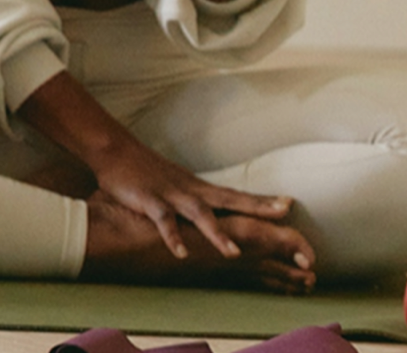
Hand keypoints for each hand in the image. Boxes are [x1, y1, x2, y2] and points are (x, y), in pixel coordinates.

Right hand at [17, 72, 297, 261]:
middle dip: (257, 209)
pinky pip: (164, 222)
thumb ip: (198, 198)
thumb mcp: (179, 184)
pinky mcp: (150, 202)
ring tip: (234, 253)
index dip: (262, 201)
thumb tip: (217, 208)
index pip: (237, 195)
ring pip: (200, 215)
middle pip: (231, 200)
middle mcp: (192, 190)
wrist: (116, 152)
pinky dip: (173, 238)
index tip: (290, 204)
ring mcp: (172, 196)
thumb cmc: (147, 172)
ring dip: (217, 234)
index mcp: (200, 188)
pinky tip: (181, 254)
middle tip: (284, 215)